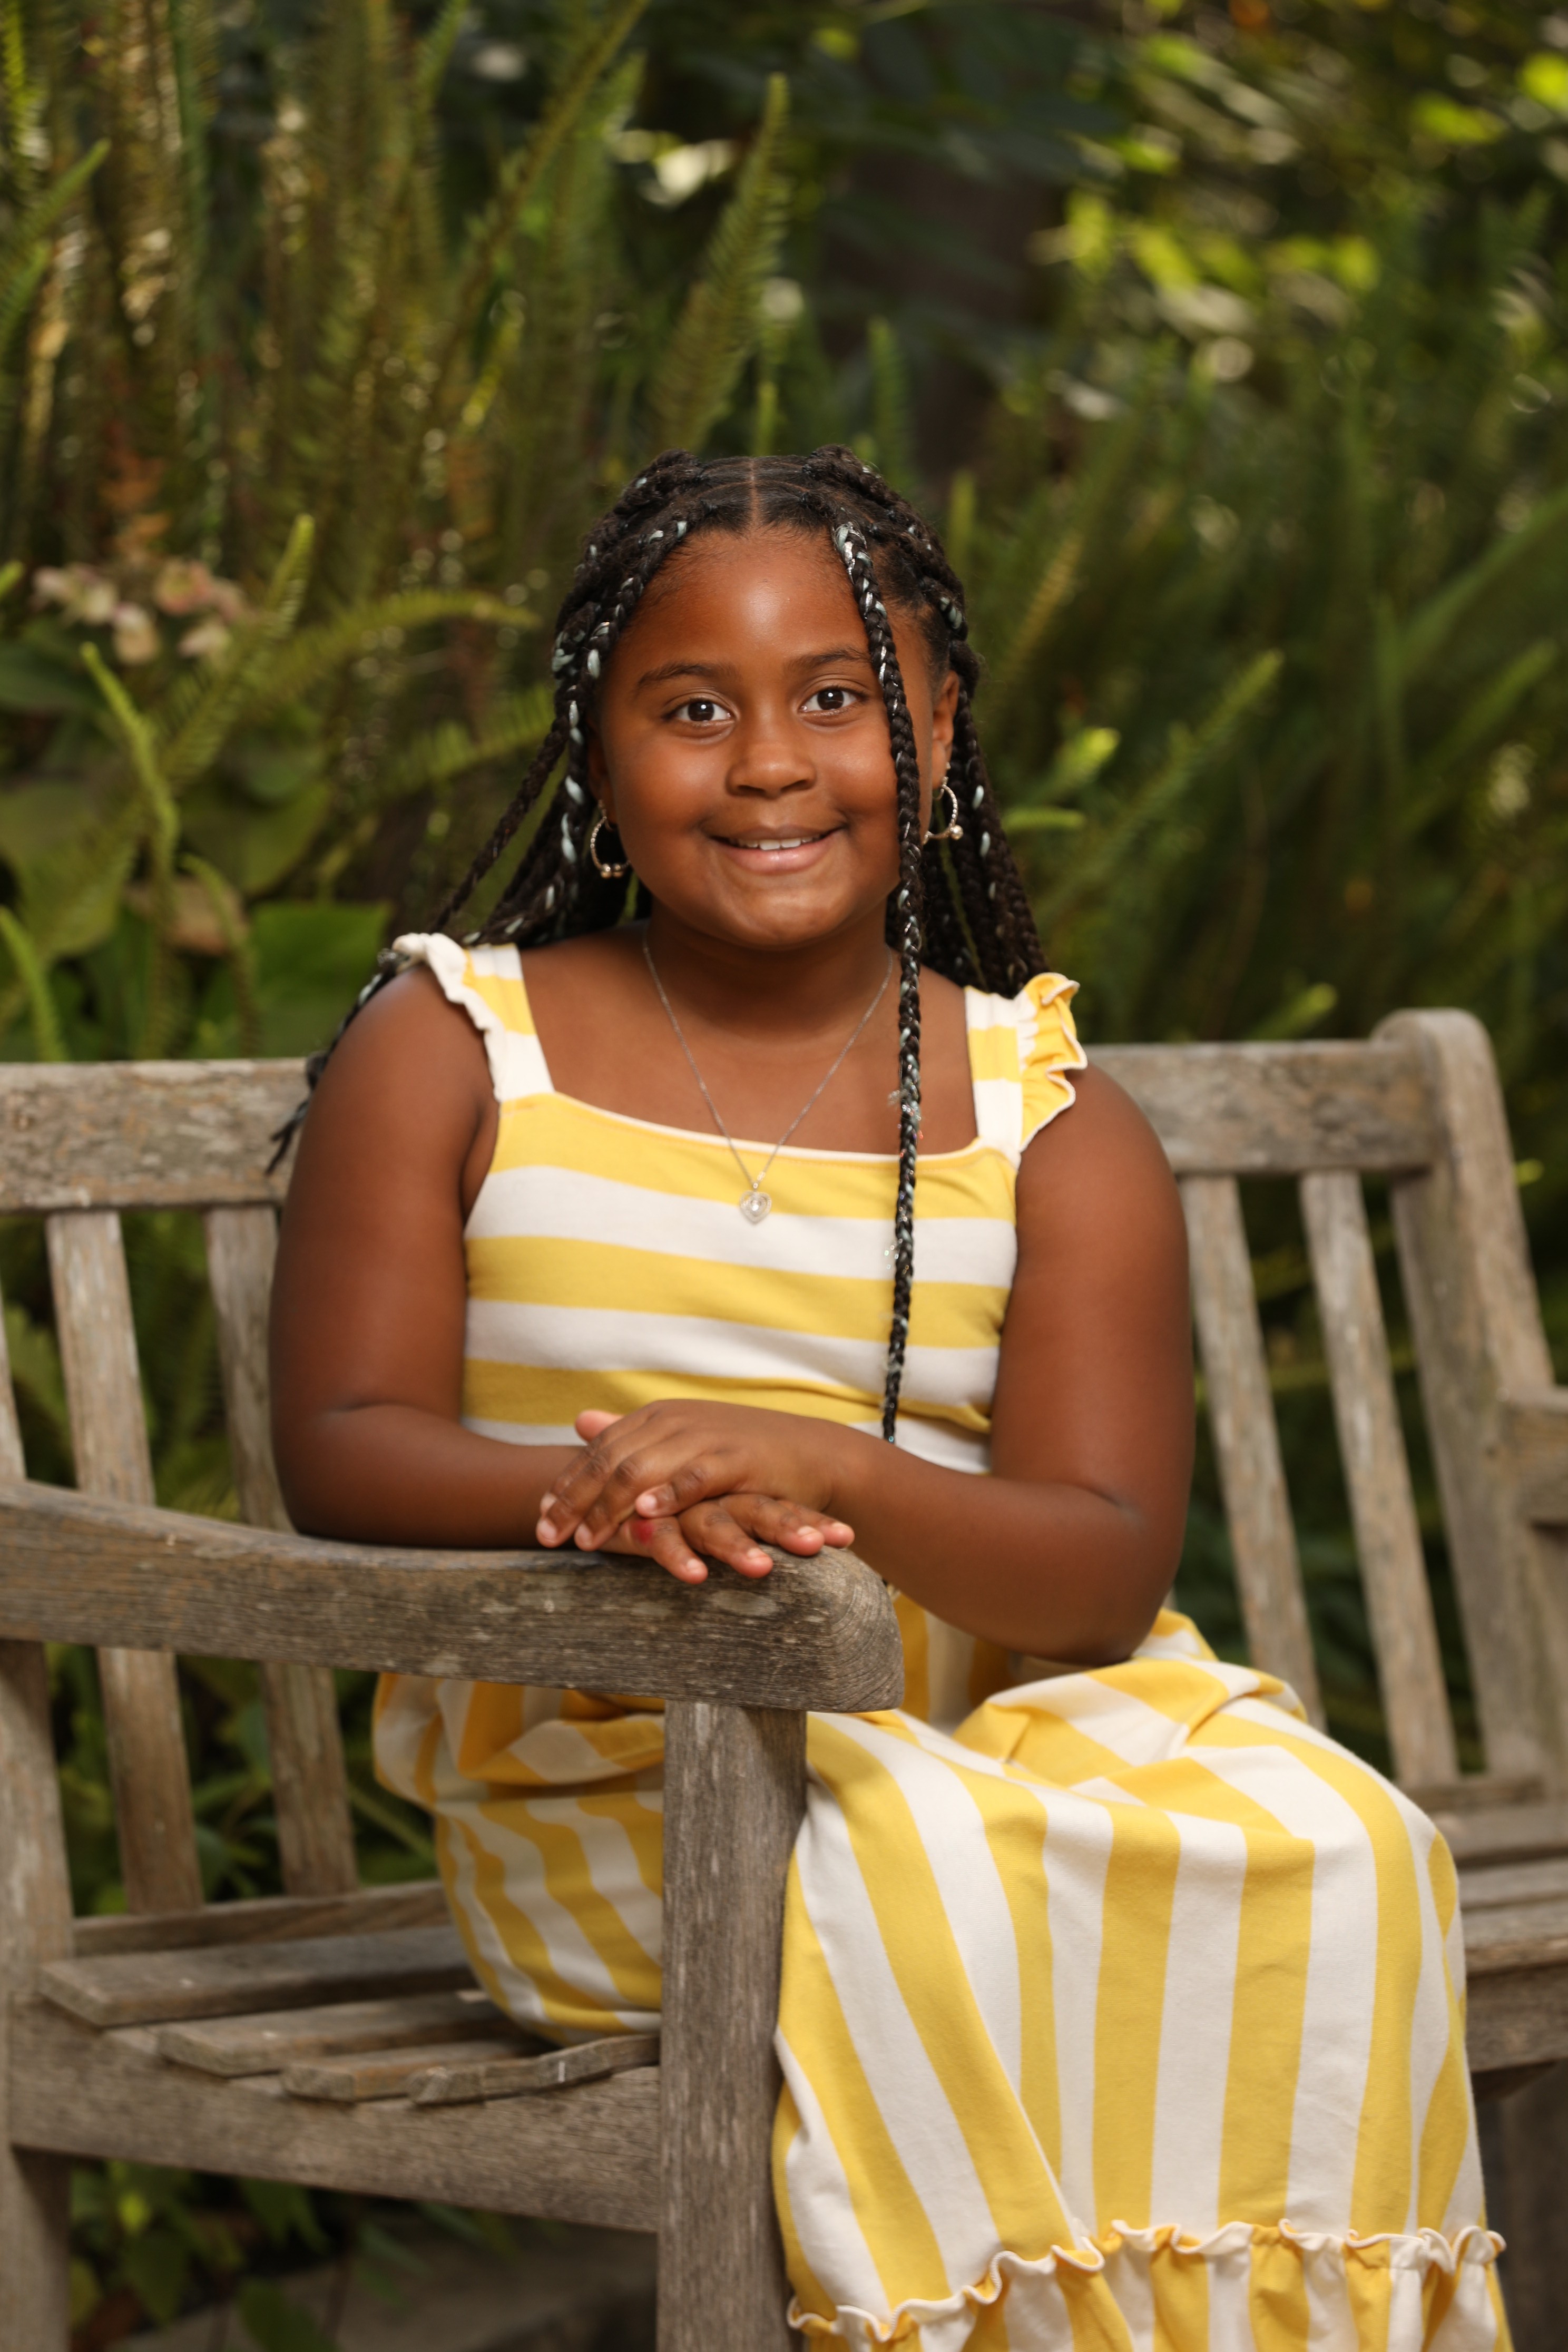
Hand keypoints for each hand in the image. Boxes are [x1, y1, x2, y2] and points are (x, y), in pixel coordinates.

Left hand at [536, 1404, 853, 1579]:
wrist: (812, 1452)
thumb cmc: (744, 1454)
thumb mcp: (680, 1438)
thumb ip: (631, 1435)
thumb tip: (580, 1421)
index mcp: (657, 1416)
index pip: (597, 1450)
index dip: (565, 1484)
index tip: (538, 1518)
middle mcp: (674, 1421)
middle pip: (609, 1461)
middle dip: (574, 1502)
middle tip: (548, 1538)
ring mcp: (704, 1437)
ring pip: (642, 1469)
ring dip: (607, 1507)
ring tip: (585, 1541)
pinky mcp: (735, 1458)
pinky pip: (694, 1477)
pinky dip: (667, 1494)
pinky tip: (644, 1514)